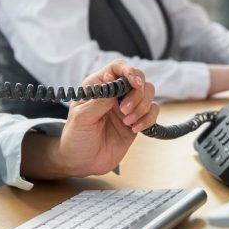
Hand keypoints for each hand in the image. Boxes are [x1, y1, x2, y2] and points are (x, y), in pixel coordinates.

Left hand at [22, 61, 157, 178]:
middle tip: (123, 111)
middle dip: (136, 94)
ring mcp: (127, 107)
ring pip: (148, 94)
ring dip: (142, 107)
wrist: (82, 161)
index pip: (117, 67)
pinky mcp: (136, 121)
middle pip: (138, 79)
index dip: (129, 70)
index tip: (134, 82)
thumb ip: (98, 101)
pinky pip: (152, 112)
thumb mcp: (81, 117)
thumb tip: (112, 83)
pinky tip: (135, 128)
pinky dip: (149, 119)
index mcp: (98, 85)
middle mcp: (114, 93)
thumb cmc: (76, 136)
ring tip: (127, 122)